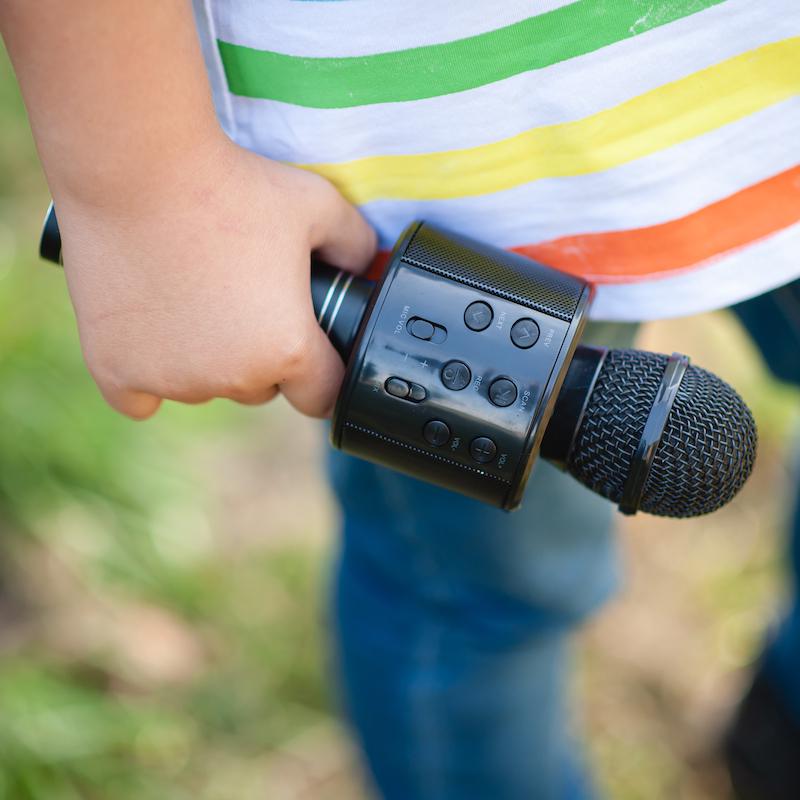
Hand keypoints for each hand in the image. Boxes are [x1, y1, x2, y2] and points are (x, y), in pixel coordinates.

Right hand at [55, 139, 375, 418]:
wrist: (136, 167)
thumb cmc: (231, 186)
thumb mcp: (317, 205)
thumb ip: (355, 243)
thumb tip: (367, 265)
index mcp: (287, 350)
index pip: (321, 396)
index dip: (320, 373)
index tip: (308, 350)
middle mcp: (233, 378)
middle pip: (260, 389)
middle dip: (260, 358)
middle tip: (243, 302)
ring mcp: (172, 380)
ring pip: (203, 388)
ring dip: (204, 362)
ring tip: (191, 297)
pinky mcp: (115, 370)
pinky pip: (140, 399)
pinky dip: (146, 377)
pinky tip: (149, 338)